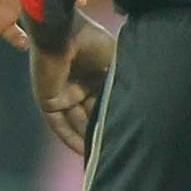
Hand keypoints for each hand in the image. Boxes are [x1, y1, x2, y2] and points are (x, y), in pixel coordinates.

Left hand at [33, 12, 115, 155]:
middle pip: (91, 114)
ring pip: (77, 122)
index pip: (105, 101)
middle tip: (119, 150)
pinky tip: (84, 152)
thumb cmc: (91, 41)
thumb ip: (124, 79)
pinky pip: (59, 124)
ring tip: (105, 157)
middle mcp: (79, 84)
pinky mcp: (48, 100)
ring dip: (87, 139)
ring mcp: (62, 93)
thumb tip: (142, 100)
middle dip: (102, 131)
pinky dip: (70, 138)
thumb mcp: (115, 60)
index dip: (115, 116)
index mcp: (95, 72)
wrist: (62, 33)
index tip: (129, 133)